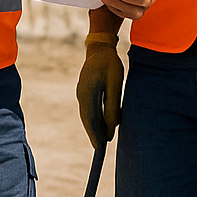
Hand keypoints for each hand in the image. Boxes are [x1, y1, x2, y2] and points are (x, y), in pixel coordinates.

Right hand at [76, 33, 123, 148]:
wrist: (100, 48)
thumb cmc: (110, 63)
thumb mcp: (115, 83)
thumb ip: (113, 104)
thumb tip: (112, 125)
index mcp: (86, 92)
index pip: (89, 118)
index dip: (93, 133)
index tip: (99, 147)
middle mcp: (81, 94)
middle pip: (88, 118)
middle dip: (94, 133)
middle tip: (101, 149)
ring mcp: (82, 93)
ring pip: (89, 114)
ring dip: (95, 126)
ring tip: (103, 140)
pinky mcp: (86, 92)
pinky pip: (91, 109)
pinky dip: (96, 118)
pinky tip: (103, 124)